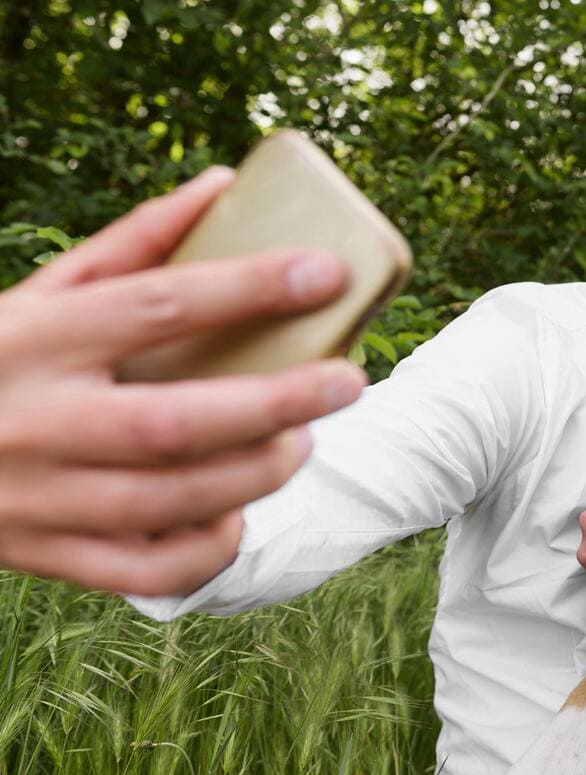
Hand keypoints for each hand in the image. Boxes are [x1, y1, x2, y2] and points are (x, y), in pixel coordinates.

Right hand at [0, 166, 366, 595]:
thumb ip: (133, 244)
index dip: (250, 287)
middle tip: (347, 381)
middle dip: (278, 404)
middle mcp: (32, 420)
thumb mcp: (45, 291)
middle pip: (176, 422)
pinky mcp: (45, 554)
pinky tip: (237, 512)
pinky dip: (209, 549)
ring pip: (170, 501)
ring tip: (302, 442)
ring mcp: (36, 498)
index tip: (327, 272)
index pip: (158, 305)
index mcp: (32, 337)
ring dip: (258, 474)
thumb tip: (223, 186)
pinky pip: (146, 571)